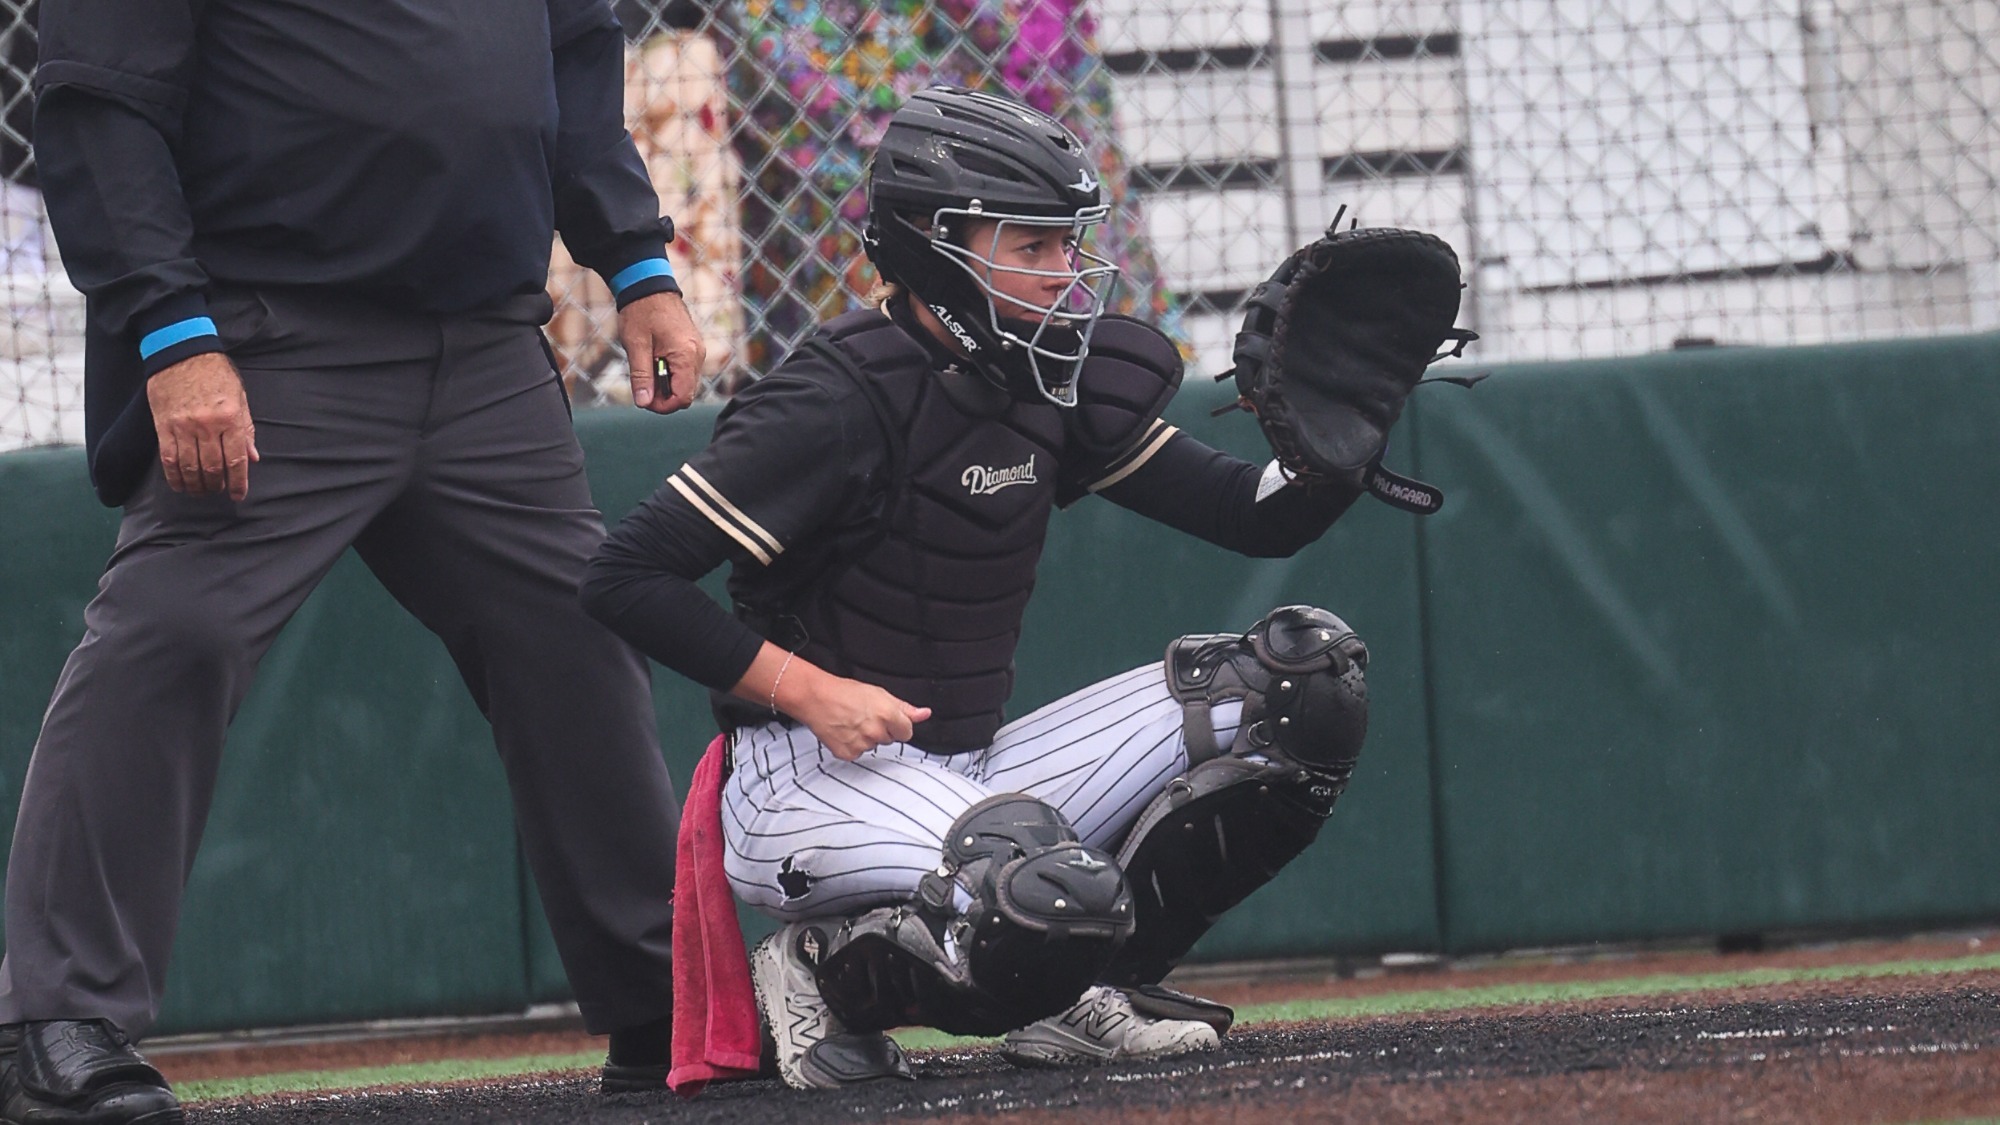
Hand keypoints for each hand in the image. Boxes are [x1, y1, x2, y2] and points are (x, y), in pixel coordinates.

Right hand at [147, 352, 258, 499]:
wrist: (181, 353)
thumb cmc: (216, 374)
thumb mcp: (240, 398)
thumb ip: (246, 430)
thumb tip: (253, 458)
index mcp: (230, 418)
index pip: (236, 459)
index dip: (238, 482)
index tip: (238, 495)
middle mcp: (207, 425)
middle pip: (212, 467)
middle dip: (217, 485)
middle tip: (218, 491)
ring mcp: (183, 427)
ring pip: (189, 467)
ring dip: (196, 485)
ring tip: (200, 491)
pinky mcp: (163, 426)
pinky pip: (168, 458)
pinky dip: (174, 476)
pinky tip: (179, 484)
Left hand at [620, 290, 704, 413]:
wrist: (649, 286)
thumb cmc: (641, 312)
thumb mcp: (636, 345)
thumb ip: (641, 377)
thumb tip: (644, 403)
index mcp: (686, 355)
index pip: (683, 397)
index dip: (663, 406)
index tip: (644, 401)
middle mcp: (698, 356)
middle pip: (686, 393)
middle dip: (663, 396)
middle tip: (641, 386)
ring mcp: (697, 352)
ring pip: (685, 384)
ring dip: (665, 385)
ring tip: (646, 369)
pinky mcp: (693, 349)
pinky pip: (685, 372)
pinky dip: (670, 374)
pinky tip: (654, 362)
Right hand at [794, 674, 932, 761]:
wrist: (815, 697)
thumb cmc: (844, 692)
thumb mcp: (880, 694)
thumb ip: (905, 708)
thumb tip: (924, 714)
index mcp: (887, 715)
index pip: (907, 732)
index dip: (898, 725)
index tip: (887, 719)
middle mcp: (876, 732)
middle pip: (890, 739)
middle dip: (881, 730)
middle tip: (865, 716)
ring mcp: (861, 745)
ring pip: (873, 746)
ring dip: (866, 738)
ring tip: (852, 721)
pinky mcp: (848, 754)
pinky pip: (858, 754)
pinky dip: (852, 745)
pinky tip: (845, 731)